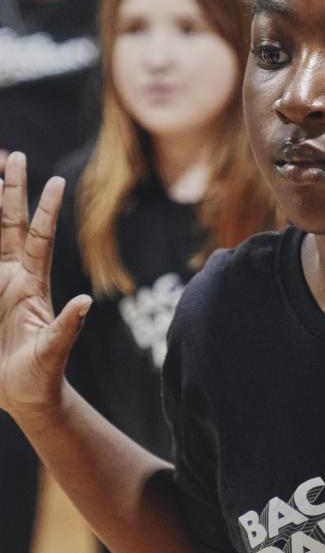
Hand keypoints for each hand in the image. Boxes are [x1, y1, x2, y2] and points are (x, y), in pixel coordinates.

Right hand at [0, 151, 90, 418]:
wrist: (24, 396)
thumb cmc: (43, 375)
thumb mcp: (54, 350)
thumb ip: (68, 326)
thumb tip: (86, 302)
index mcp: (32, 284)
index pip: (40, 237)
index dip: (47, 209)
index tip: (55, 179)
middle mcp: (13, 277)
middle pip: (10, 224)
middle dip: (10, 190)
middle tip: (14, 155)